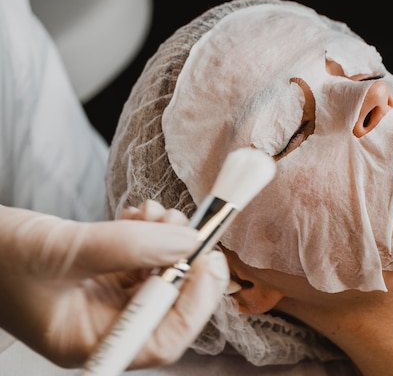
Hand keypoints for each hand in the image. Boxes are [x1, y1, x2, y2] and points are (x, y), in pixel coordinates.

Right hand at [0, 202, 228, 368]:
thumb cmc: (0, 259)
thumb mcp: (65, 251)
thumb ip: (128, 247)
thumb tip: (188, 243)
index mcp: (92, 342)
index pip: (163, 341)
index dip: (195, 305)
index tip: (209, 263)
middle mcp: (106, 325)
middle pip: (170, 306)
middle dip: (185, 264)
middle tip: (193, 230)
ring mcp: (108, 299)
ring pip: (160, 275)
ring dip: (168, 241)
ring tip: (156, 213)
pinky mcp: (108, 274)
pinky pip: (145, 257)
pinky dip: (150, 233)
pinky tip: (140, 214)